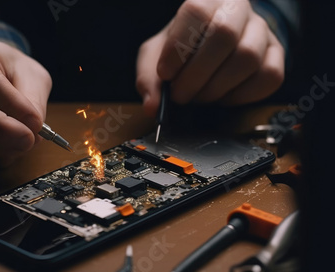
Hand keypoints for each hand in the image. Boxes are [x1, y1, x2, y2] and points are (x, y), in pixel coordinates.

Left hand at [136, 0, 284, 116]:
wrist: (210, 46)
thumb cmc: (181, 49)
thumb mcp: (156, 56)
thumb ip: (148, 78)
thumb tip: (152, 107)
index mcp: (205, 0)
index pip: (196, 11)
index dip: (178, 47)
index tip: (165, 74)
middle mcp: (237, 8)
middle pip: (224, 35)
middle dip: (196, 74)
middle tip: (181, 95)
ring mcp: (261, 30)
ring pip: (247, 58)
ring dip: (217, 88)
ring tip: (199, 96)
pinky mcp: (277, 54)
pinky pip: (269, 76)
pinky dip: (241, 95)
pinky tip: (223, 96)